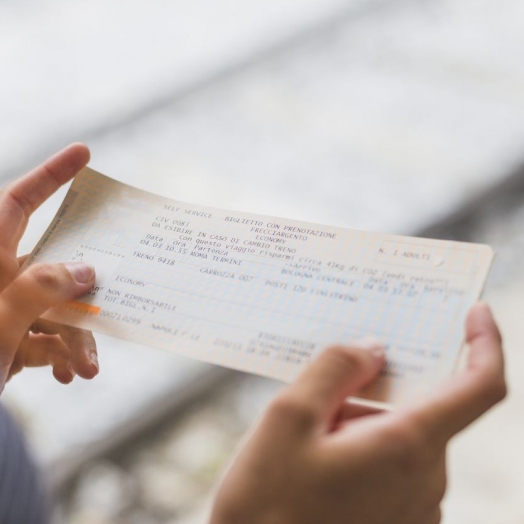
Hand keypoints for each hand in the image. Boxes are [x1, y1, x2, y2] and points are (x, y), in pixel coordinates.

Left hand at [0, 144, 98, 390]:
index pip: (17, 202)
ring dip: (76, 338)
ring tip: (86, 367)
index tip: (83, 154)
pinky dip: (62, 355)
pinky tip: (71, 374)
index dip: (50, 175)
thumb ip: (41, 289)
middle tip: (115, 291)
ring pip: (57, 308)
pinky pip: (47, 338)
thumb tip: (86, 270)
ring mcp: (6, 309)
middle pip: (54, 264)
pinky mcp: (12, 338)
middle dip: (85, 290)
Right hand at [210, 303, 505, 523]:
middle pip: (420, 407)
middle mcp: (424, 481)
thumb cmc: (266, 507)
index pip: (480, 387)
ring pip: (401, 435)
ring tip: (309, 434)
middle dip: (376, 389)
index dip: (486, 343)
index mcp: (406, 447)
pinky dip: (363, 445)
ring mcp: (414, 508)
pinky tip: (317, 459)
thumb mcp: (288, 417)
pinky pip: (392, 463)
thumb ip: (335, 368)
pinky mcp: (398, 521)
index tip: (475, 312)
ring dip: (362, 420)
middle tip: (324, 388)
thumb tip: (372, 349)